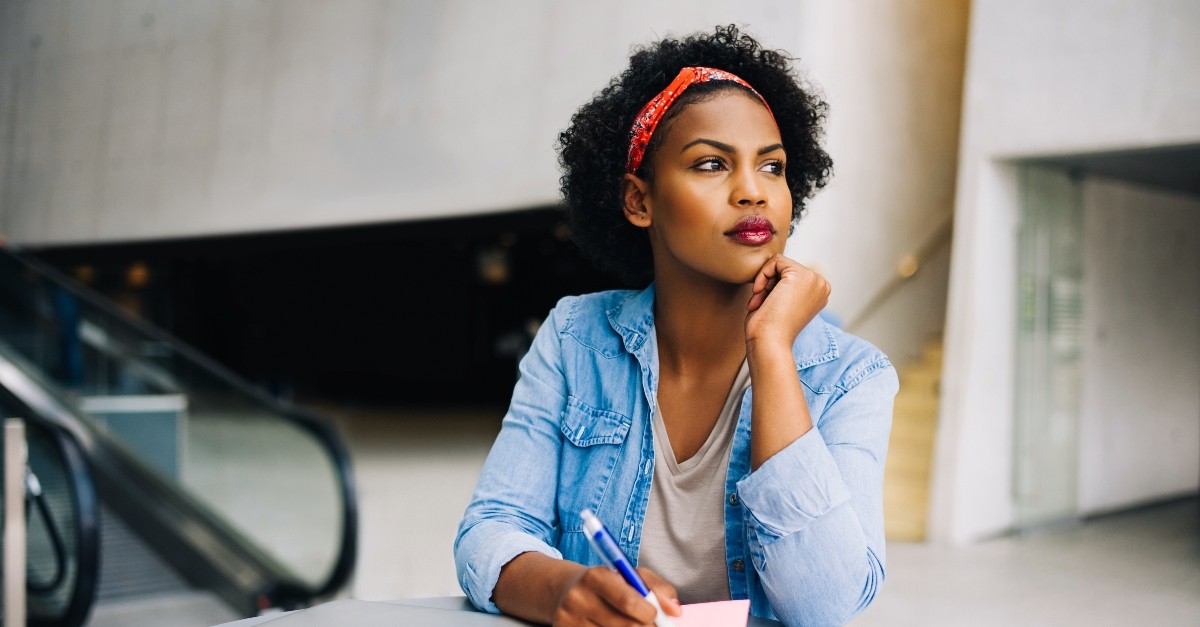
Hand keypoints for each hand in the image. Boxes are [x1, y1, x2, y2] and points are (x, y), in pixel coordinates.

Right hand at [553, 566, 680, 625]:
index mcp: (595, 577)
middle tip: (649, 623)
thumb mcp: (629, 575)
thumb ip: (656, 587)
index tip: (655, 614)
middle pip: (627, 626)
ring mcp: (570, 621)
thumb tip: (676, 610)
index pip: (629, 601)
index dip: (650, 613)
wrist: (563, 591)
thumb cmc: (605, 583)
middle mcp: (578, 599)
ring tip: (631, 624)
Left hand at [745, 254, 829, 350]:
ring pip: (780, 263)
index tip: (765, 305)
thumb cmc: (769, 328)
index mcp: (819, 293)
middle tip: (760, 304)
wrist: (769, 342)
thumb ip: (785, 285)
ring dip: (764, 282)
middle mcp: (822, 285)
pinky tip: (760, 294)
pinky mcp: (801, 275)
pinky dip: (762, 275)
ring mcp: (814, 279)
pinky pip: (776, 260)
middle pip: (786, 267)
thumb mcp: (782, 302)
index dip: (772, 288)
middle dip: (768, 284)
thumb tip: (776, 266)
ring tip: (760, 302)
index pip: (790, 275)